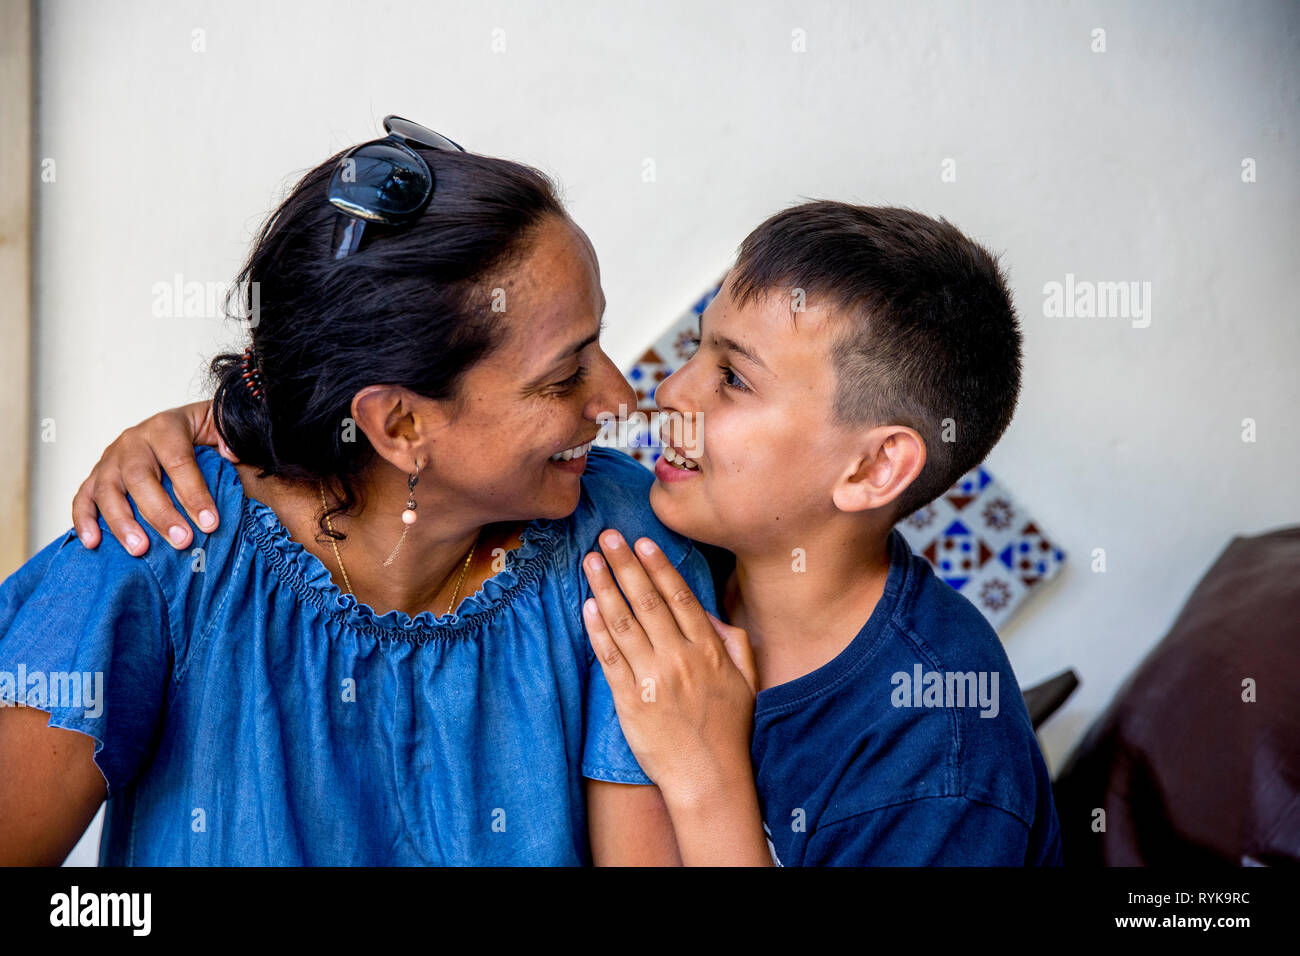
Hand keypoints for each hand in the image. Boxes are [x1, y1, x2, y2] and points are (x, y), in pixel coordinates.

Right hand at [72, 399, 233, 554]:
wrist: (172, 426)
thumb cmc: (198, 433)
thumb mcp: (218, 425)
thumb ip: (228, 437)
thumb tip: (231, 454)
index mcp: (166, 427)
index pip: (179, 461)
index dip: (194, 493)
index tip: (210, 523)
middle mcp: (133, 441)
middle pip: (139, 478)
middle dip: (161, 513)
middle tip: (182, 540)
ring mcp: (111, 459)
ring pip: (108, 491)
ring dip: (122, 523)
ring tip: (140, 550)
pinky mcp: (96, 477)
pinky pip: (82, 497)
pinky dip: (84, 520)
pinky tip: (93, 542)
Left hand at [581, 529, 757, 808]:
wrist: (709, 777)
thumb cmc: (729, 729)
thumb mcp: (748, 680)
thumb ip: (734, 641)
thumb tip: (711, 614)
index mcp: (709, 650)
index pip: (679, 597)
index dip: (658, 566)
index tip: (642, 542)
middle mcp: (680, 658)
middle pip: (647, 601)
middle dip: (625, 565)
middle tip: (606, 537)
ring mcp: (653, 679)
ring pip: (624, 623)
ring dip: (604, 588)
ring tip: (590, 562)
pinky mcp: (630, 700)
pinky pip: (609, 658)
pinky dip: (597, 630)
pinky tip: (587, 606)